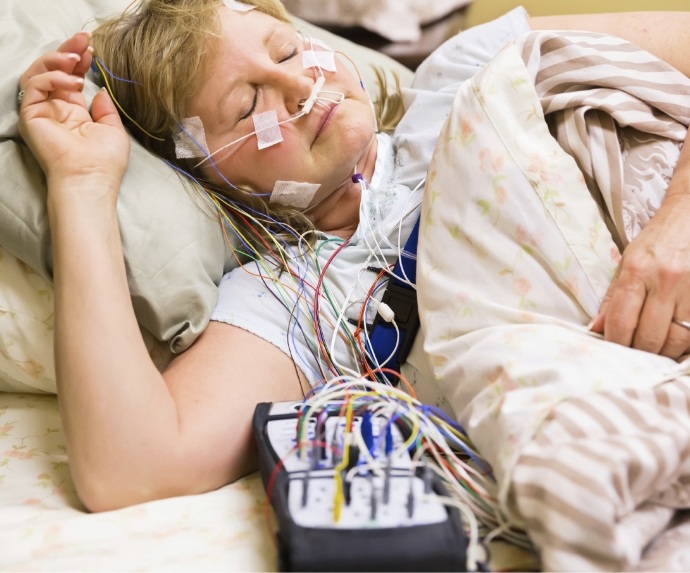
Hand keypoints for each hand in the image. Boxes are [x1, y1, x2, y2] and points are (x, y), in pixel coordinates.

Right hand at [17, 31, 129, 192]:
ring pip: (38, 73)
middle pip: (53, 71)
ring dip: (57, 60)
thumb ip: (105, 109)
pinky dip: (52, 77)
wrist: (90, 178)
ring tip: (76, 59)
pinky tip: (73, 82)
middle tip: (83, 40)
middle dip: (67, 51)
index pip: (71, 78)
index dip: (79, 61)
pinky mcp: (30, 115)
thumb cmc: (104, 161)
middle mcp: (55, 110)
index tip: (92, 49)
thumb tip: (100, 92)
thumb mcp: (113, 129)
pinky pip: (34, 85)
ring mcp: (41, 112)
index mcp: (74, 113)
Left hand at [590, 194, 689, 358]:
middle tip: (635, 352)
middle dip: (640, 351)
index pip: (621, 322)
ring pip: (677, 340)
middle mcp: (665, 281)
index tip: (613, 350)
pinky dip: (684, 343)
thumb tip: (596, 328)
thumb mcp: (627, 262)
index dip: (615, 343)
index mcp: (638, 272)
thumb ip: (613, 297)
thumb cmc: (657, 241)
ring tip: (656, 348)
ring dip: (664, 351)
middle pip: (650, 337)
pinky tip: (675, 341)